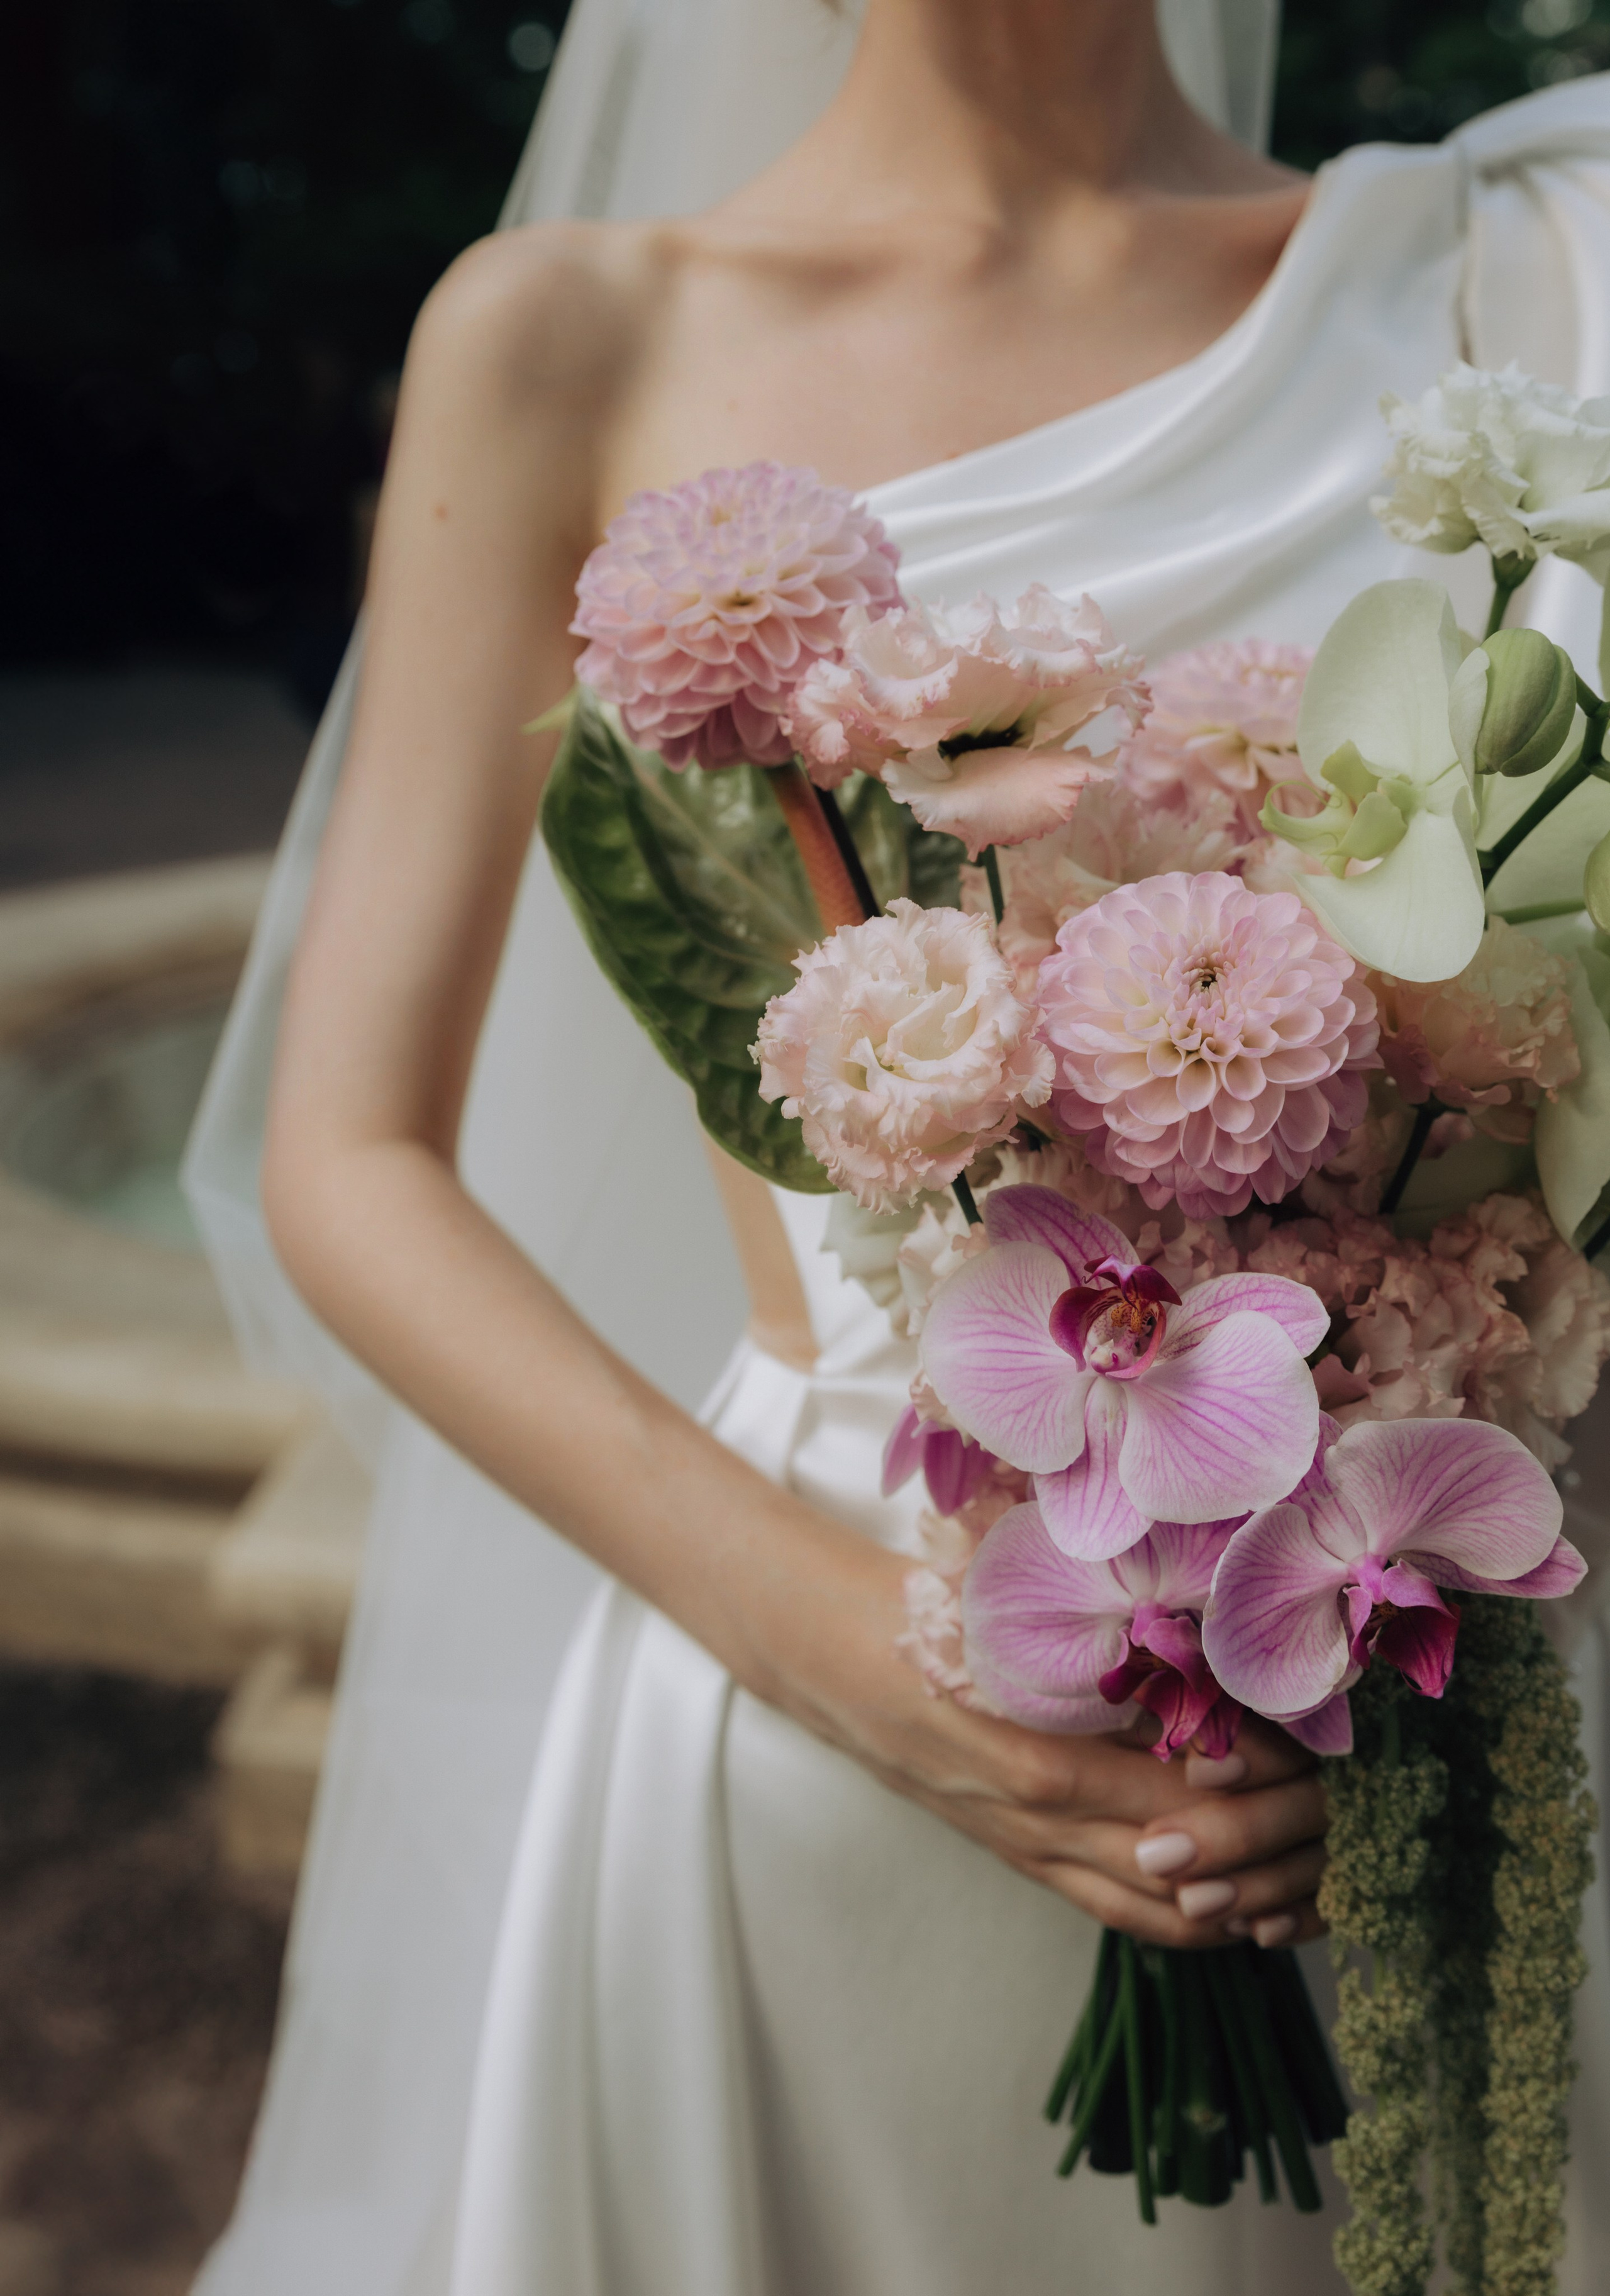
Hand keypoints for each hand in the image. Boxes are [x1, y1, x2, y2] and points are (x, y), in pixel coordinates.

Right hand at [751, 1530, 1326, 1950]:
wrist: (832, 1654)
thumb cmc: (927, 1608)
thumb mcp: (1020, 1608)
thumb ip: (1112, 1641)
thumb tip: (1217, 1650)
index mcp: (1041, 1748)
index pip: (1182, 1787)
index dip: (1260, 1774)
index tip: (1310, 1740)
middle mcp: (1040, 1816)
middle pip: (1187, 1857)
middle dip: (1271, 1839)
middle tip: (1331, 1802)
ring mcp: (1028, 1846)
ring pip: (1160, 1903)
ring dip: (1241, 1895)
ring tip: (1307, 1869)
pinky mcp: (1021, 1859)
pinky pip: (1118, 1911)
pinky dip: (1189, 1921)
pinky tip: (1240, 1907)